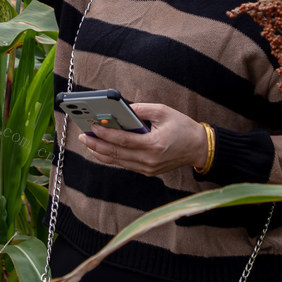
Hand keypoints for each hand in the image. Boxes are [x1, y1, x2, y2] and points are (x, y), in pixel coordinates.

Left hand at [78, 103, 207, 176]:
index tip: (93, 126)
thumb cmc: (182, 127)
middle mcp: (148, 160)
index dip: (106, 133)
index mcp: (153, 145)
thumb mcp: (164, 112)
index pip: (123, 140)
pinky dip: (111, 157)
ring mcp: (147, 168)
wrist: (198, 148)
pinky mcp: (147, 171)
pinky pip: (125, 164)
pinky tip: (102, 150)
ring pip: (117, 162)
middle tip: (82, 136)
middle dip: (96, 145)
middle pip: (116, 154)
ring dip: (100, 152)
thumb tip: (121, 110)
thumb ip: (141, 109)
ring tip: (88, 143)